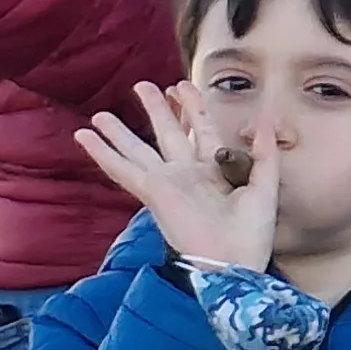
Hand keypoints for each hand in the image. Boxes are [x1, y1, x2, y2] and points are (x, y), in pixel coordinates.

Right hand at [76, 81, 275, 271]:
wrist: (232, 263)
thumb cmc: (250, 234)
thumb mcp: (266, 185)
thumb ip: (265, 152)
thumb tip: (263, 120)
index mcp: (212, 171)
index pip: (199, 129)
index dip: (191, 106)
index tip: (181, 85)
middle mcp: (186, 174)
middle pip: (166, 133)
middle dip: (155, 108)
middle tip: (143, 86)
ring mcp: (166, 183)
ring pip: (138, 149)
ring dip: (119, 131)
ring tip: (100, 115)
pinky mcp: (152, 192)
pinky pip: (122, 169)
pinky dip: (102, 153)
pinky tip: (84, 138)